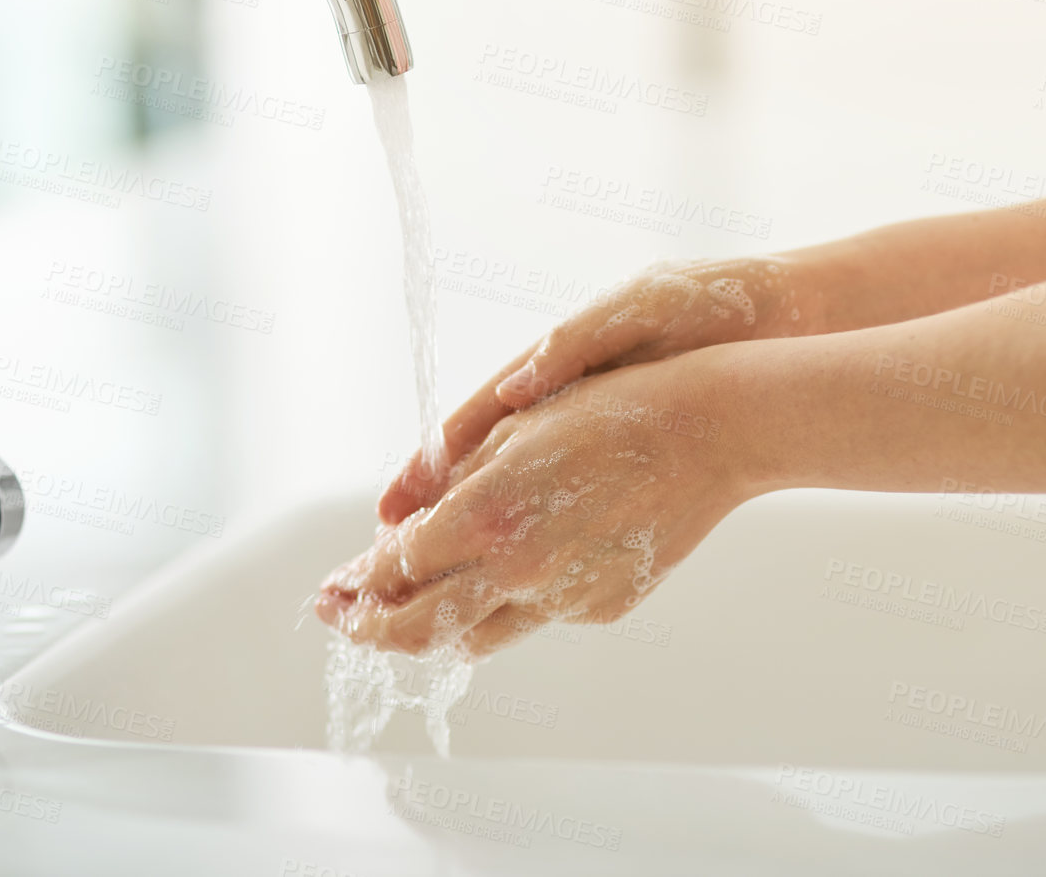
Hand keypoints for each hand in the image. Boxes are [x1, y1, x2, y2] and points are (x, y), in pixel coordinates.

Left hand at [317, 350, 754, 656]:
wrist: (711, 432)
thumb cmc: (613, 409)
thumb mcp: (515, 427)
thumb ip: (447, 481)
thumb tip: (394, 523)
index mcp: (488, 515)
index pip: (394, 569)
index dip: (356, 582)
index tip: (334, 588)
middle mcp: (520, 569)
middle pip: (419, 628)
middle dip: (370, 629)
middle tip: (343, 621)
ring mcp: (563, 597)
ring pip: (475, 637)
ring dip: (429, 630)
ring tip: (401, 617)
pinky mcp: (600, 606)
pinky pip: (533, 615)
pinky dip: (501, 603)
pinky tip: (496, 579)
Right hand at [377, 255, 809, 525]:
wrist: (783, 319)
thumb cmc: (711, 304)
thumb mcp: (641, 308)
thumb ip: (578, 342)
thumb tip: (520, 382)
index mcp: (558, 361)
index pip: (479, 418)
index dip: (432, 462)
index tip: (393, 507)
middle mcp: (565, 398)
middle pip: (488, 461)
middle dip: (438, 507)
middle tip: (390, 555)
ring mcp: (597, 426)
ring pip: (525, 484)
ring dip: (481, 527)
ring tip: (436, 572)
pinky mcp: (633, 448)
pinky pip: (576, 495)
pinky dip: (545, 529)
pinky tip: (522, 565)